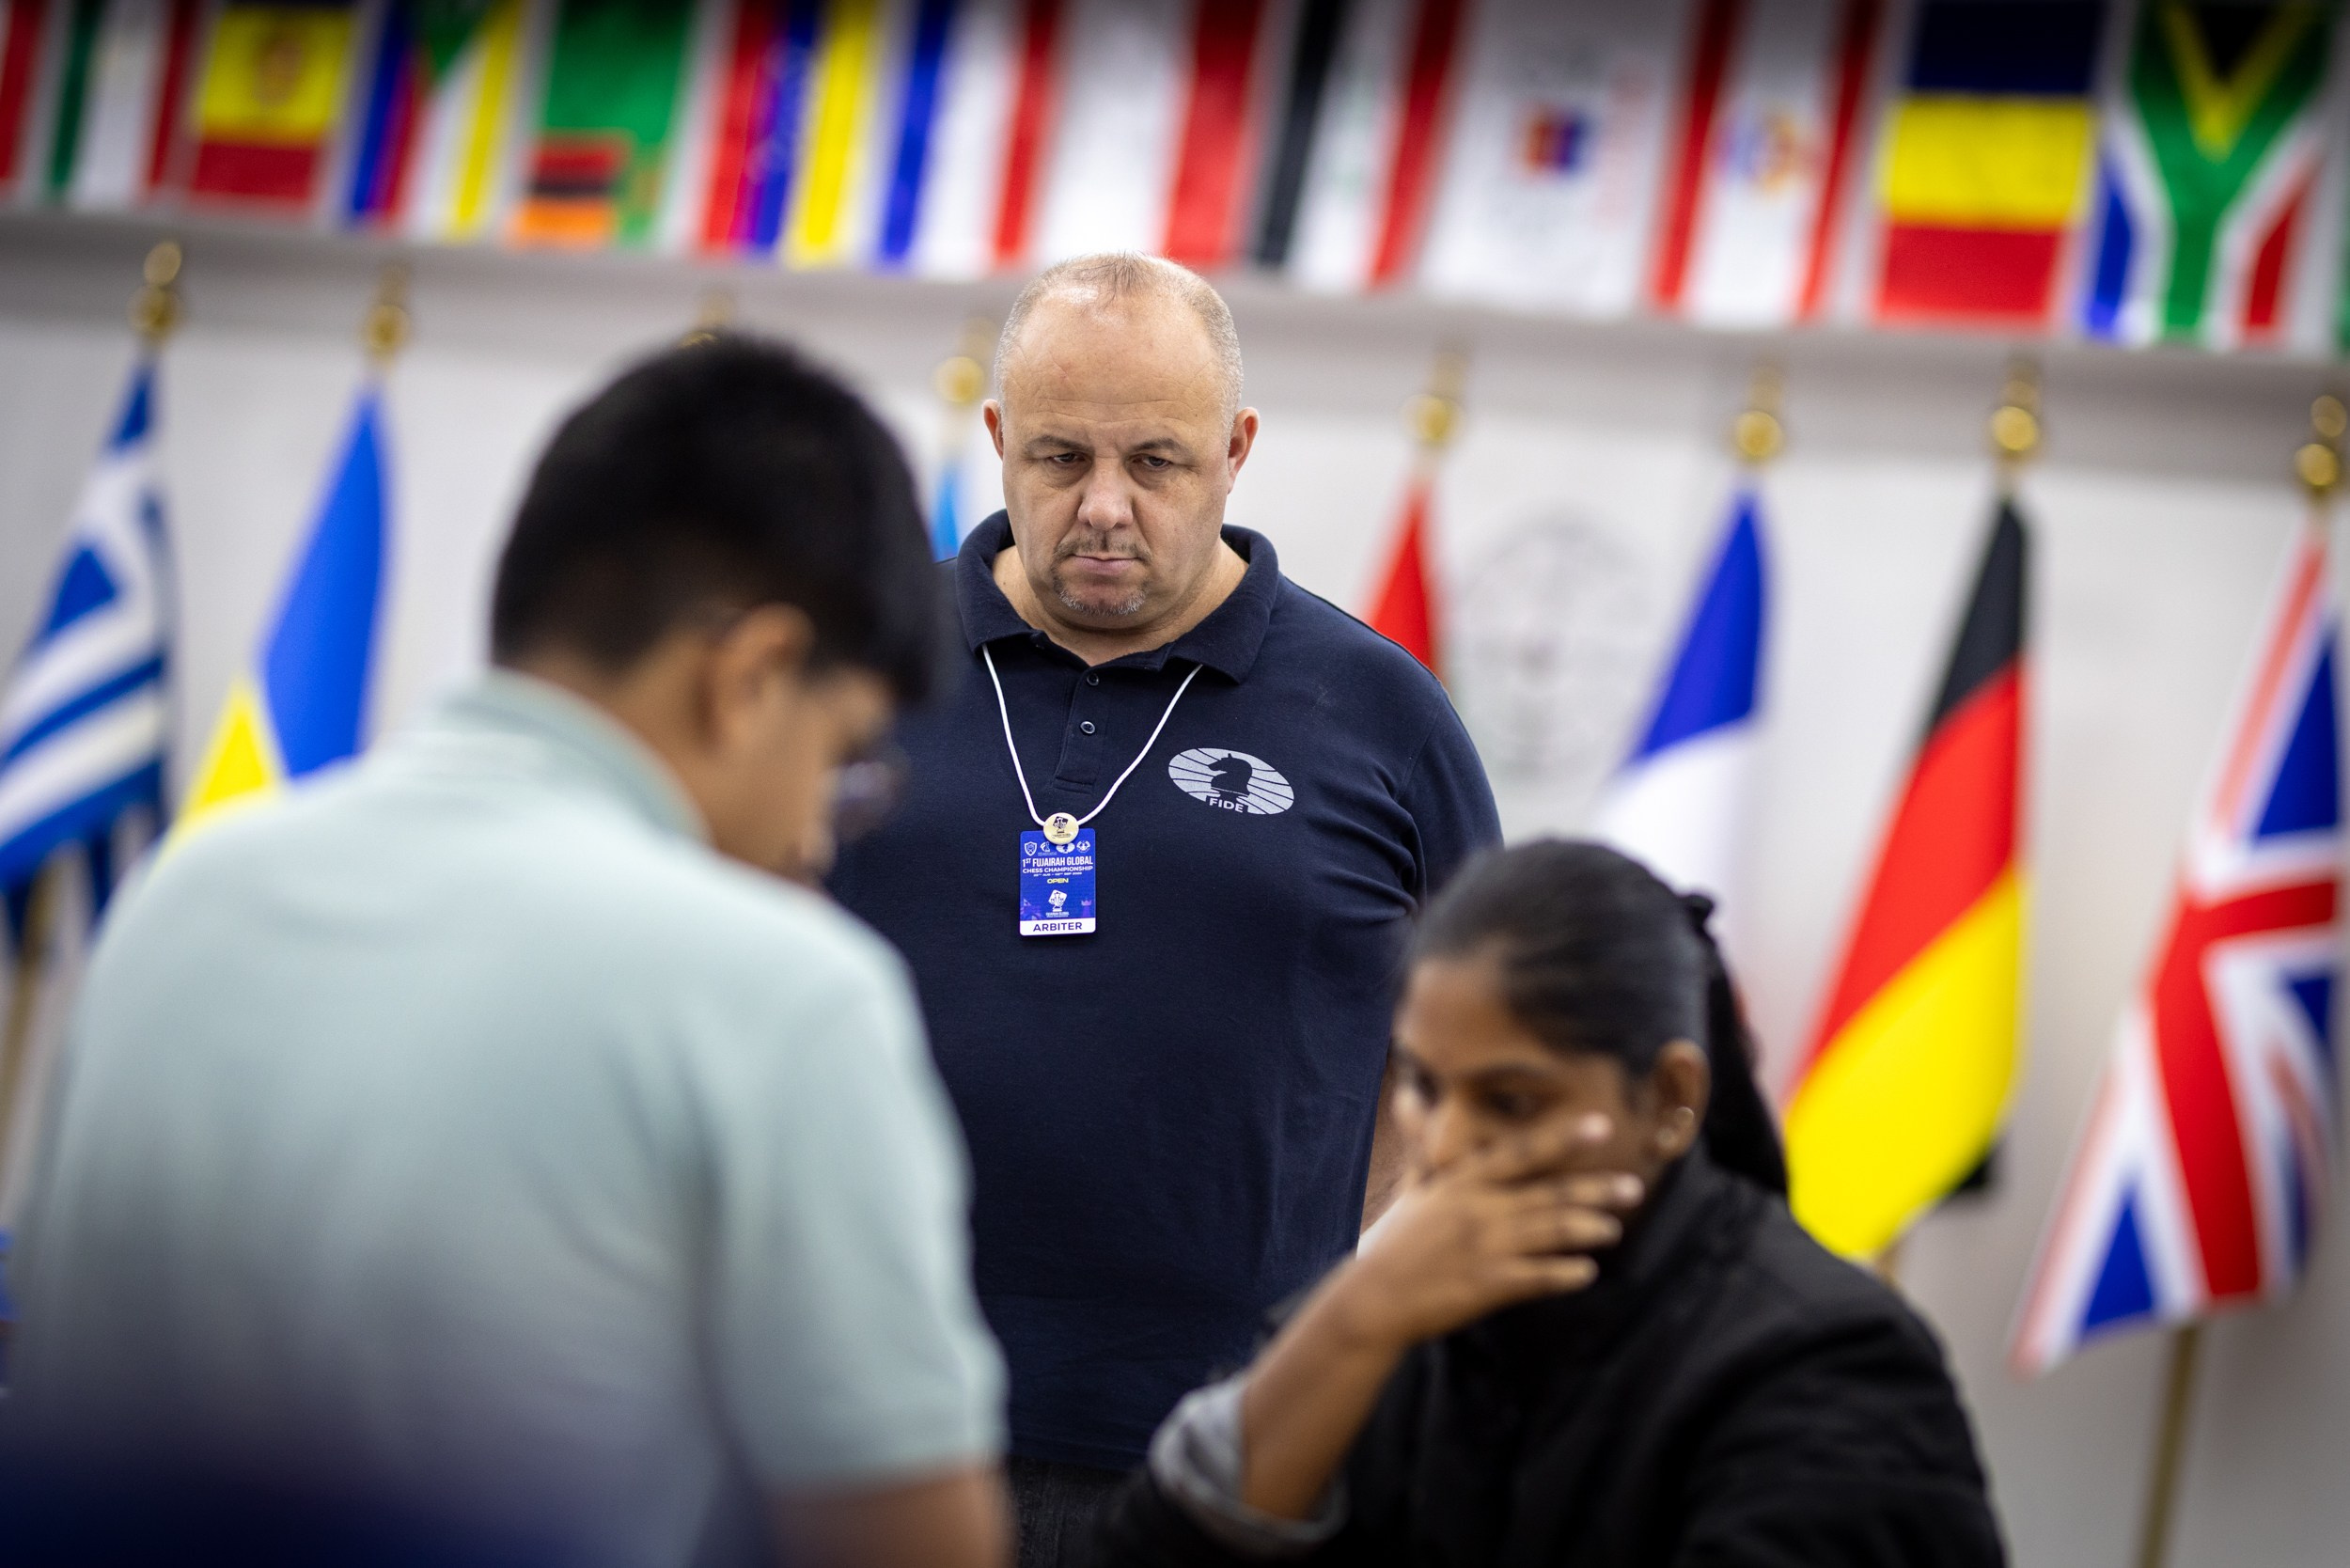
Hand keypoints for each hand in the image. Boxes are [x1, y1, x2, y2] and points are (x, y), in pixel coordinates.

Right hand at [1332, 1113, 1642, 1351]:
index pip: (1521, 1152)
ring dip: (1587, 1229)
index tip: (1602, 1125)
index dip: (1563, 1138)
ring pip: (1551, 1232)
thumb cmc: (1394, 1242)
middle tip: (1634, 1186)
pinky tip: (1586, 1272)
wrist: (1374, 1297)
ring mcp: (1486, 1247)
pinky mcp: (1488, 1284)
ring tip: (1612, 1229)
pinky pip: (1538, 1276)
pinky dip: (1565, 1274)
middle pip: (1550, 1193)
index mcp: (1463, 1182)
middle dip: (1596, 1189)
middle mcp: (1479, 1209)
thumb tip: (1411, 1097)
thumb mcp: (1414, 1188)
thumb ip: (1425, 1147)